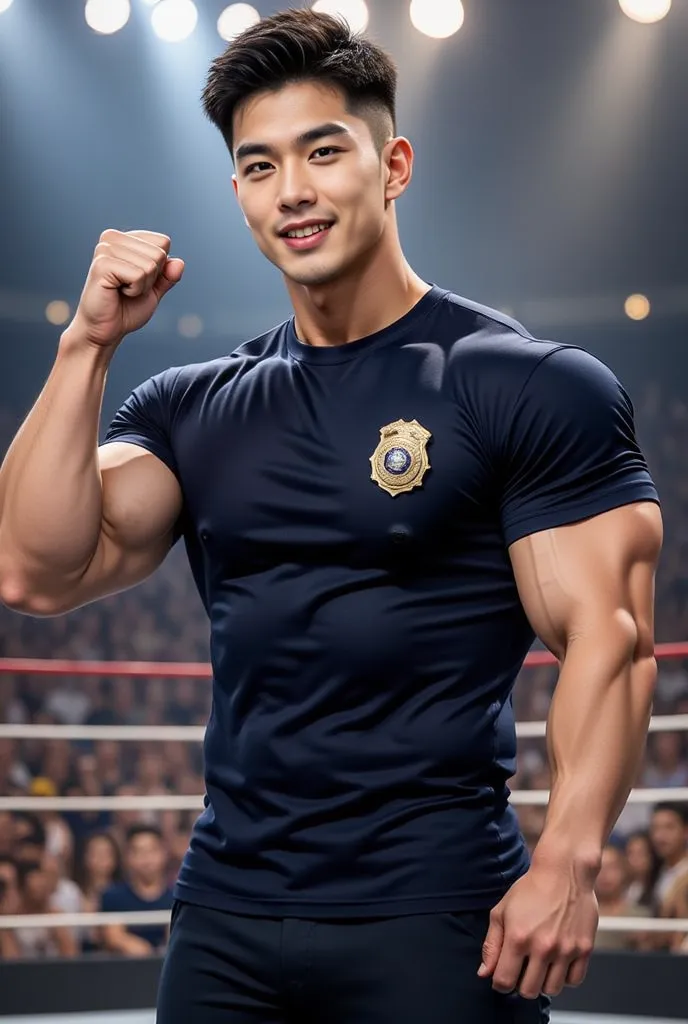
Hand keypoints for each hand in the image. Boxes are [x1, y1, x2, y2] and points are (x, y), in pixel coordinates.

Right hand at [65, 229, 184, 348]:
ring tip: (123, 291)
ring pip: (150, 265)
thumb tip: (179, 263)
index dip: (159, 268)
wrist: (106, 329)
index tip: (139, 279)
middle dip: (151, 279)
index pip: (163, 242)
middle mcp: (112, 237)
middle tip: (130, 288)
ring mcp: (105, 249)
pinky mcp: (102, 264)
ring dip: (142, 286)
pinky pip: (138, 275)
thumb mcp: (154, 290)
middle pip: (159, 253)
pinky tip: (117, 292)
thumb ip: (168, 275)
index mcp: (125, 238)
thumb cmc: (127, 308)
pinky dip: (135, 291)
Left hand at [479, 860, 597, 999]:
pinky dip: (564, 977)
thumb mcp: (502, 911)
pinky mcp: (585, 949)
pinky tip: (558, 962)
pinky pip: (574, 981)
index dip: (500, 982)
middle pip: (528, 991)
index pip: (504, 982)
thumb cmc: (530, 889)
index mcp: (518, 938)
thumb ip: (491, 944)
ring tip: (540, 964)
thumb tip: (484, 973)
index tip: (503, 975)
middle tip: (522, 968)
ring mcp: (566, 950)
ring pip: (552, 990)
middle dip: (521, 984)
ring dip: (543, 982)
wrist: (564, 871)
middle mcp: (543, 947)